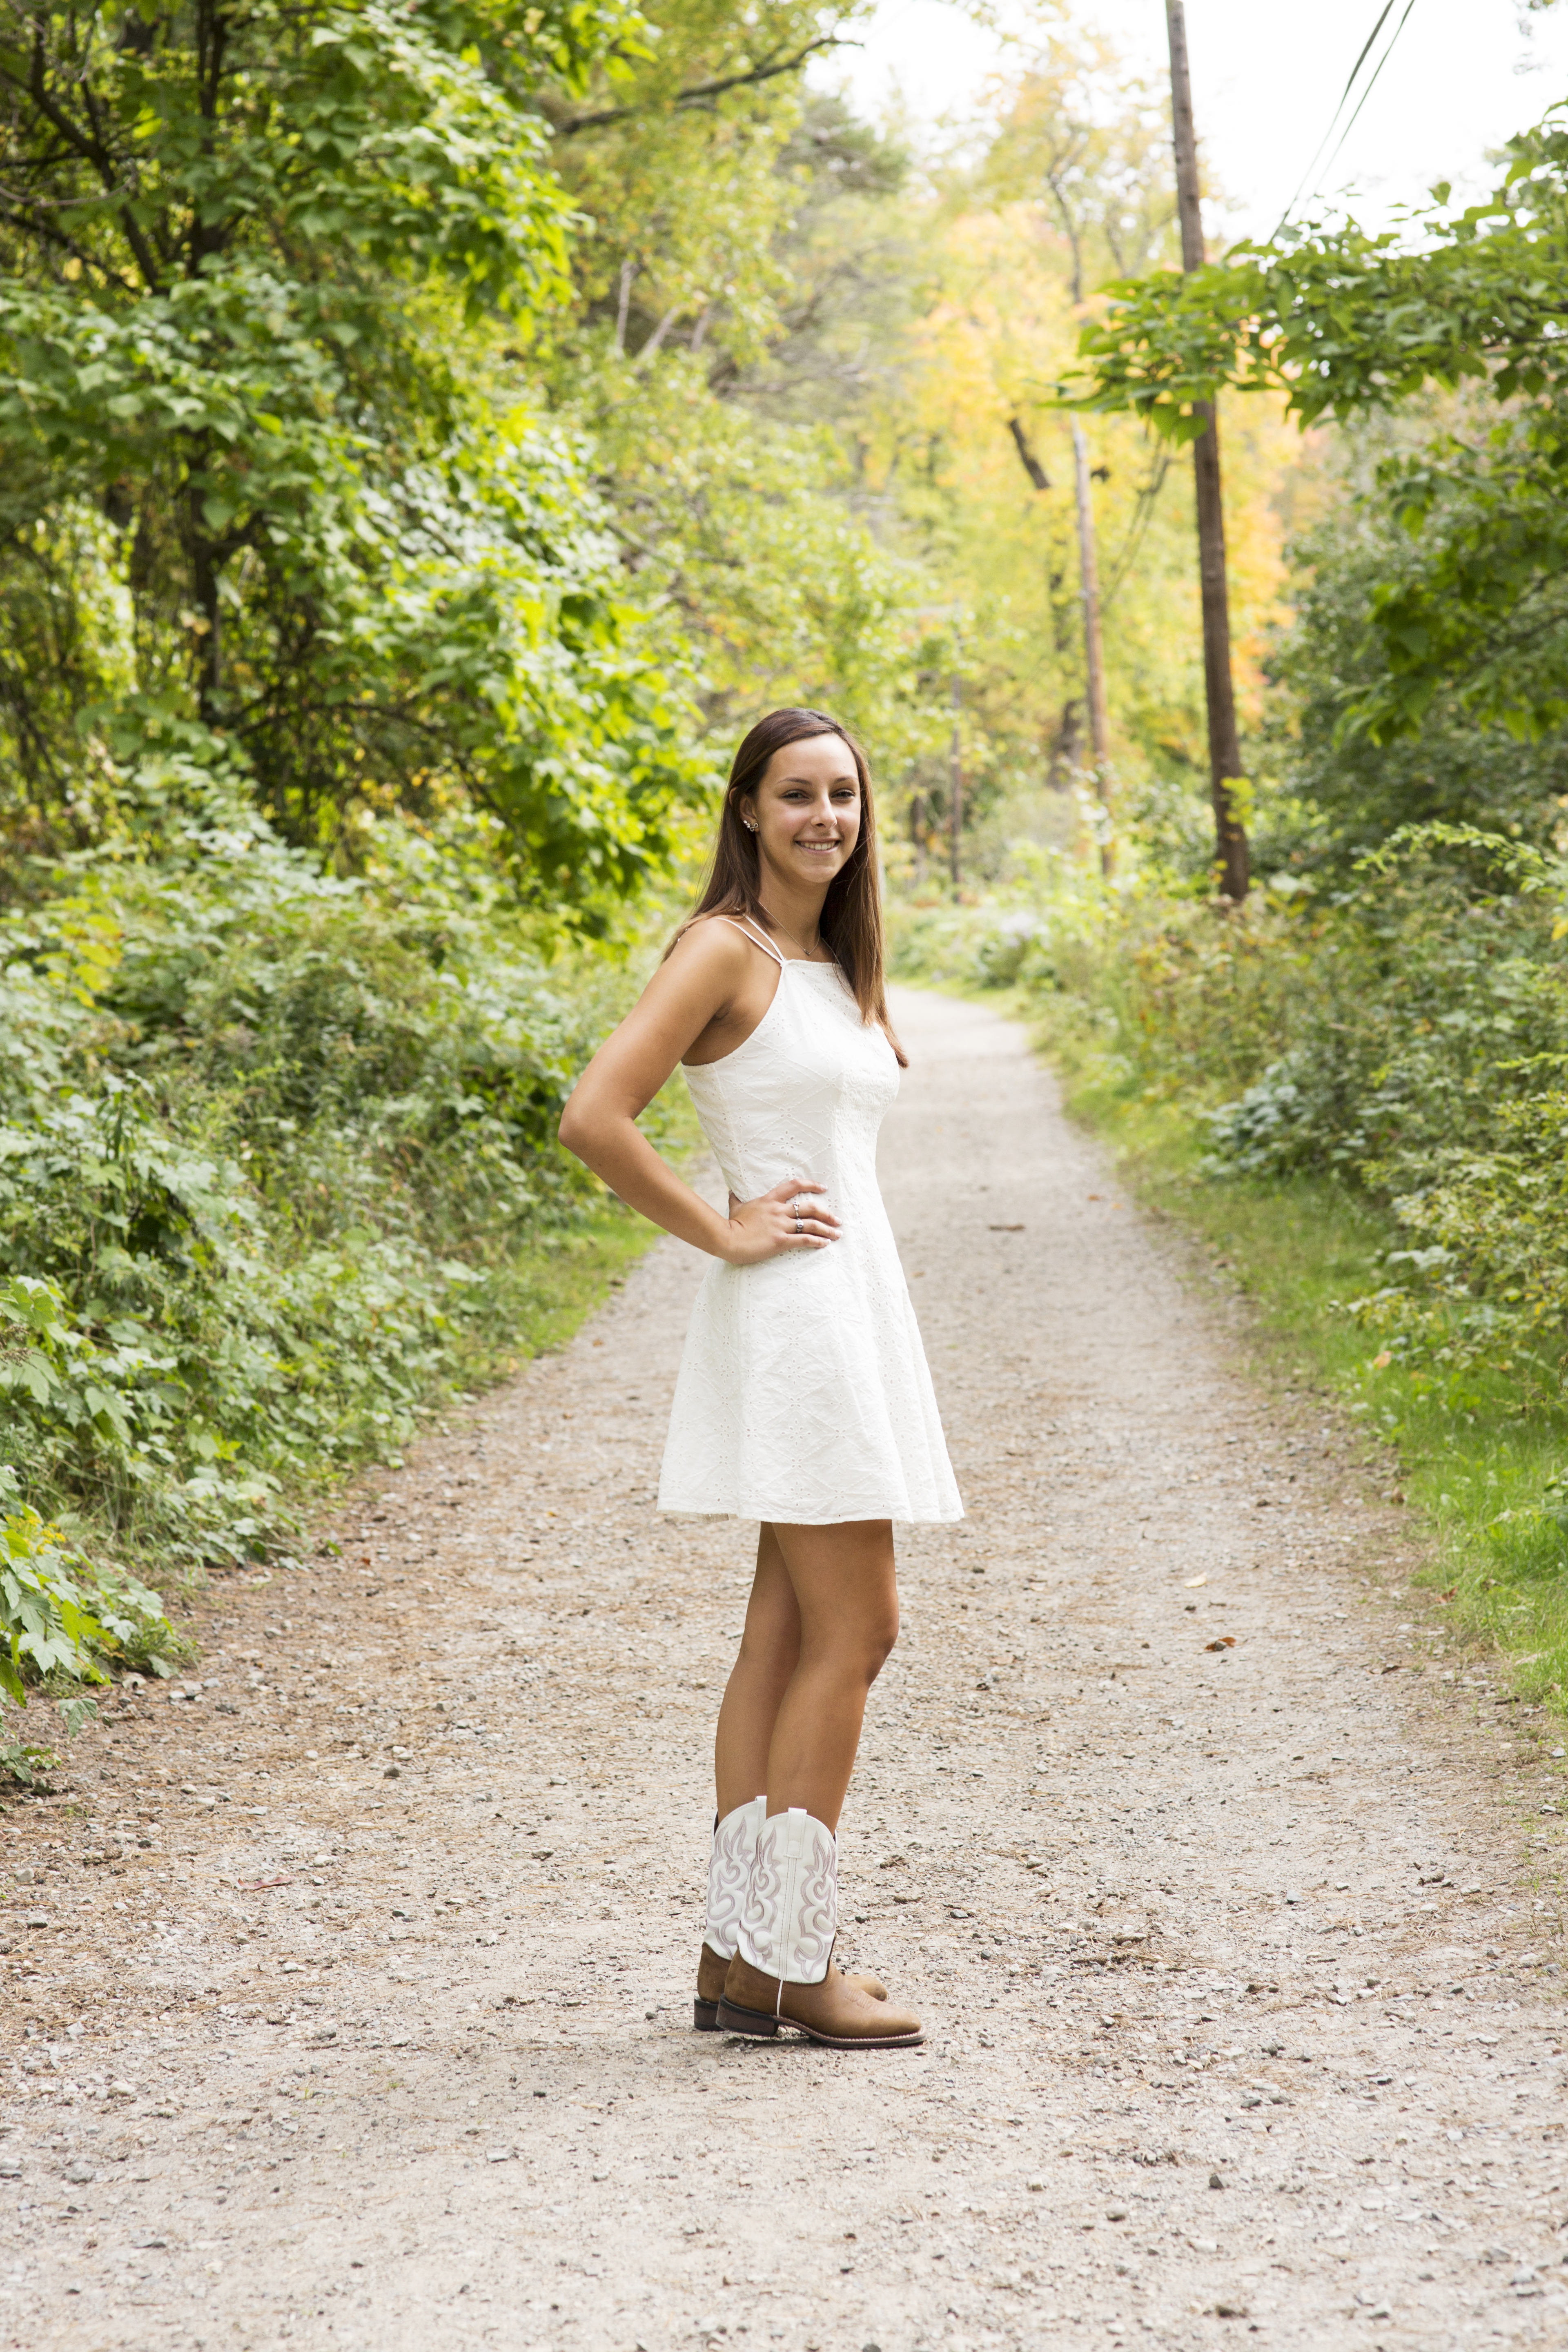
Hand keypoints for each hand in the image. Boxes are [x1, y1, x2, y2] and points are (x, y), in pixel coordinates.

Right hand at [720, 1176, 839, 1264]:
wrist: (727, 1239)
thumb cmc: (731, 1224)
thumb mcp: (735, 1207)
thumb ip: (736, 1198)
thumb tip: (731, 1191)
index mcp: (769, 1200)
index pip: (794, 1185)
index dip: (811, 1185)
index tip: (823, 1188)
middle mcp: (778, 1210)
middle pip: (809, 1207)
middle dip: (826, 1213)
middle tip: (837, 1219)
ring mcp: (780, 1225)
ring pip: (811, 1224)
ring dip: (827, 1229)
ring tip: (837, 1233)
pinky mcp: (781, 1241)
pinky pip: (804, 1240)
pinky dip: (817, 1241)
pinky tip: (825, 1244)